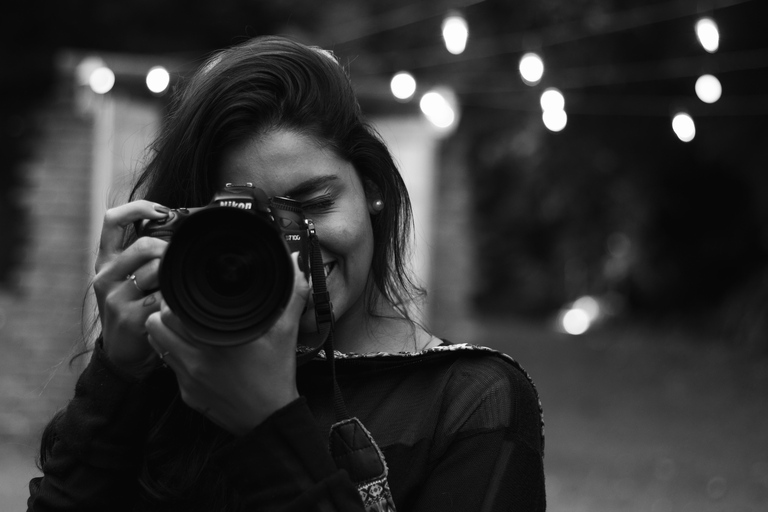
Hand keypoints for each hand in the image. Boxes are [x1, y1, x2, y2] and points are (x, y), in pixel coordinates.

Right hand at [93, 200, 170, 375]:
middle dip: (169, 249)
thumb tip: (177, 229)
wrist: (122, 353)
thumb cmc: (133, 309)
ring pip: (155, 271)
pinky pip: (163, 299)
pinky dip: (175, 299)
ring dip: (173, 276)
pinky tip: (178, 305)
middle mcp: (106, 276)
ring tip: (179, 286)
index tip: (161, 210)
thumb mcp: (128, 280)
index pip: (112, 221)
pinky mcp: (129, 318)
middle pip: (144, 246)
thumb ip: (143, 257)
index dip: (137, 209)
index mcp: (106, 261)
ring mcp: (115, 298)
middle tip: (182, 259)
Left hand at [145, 253, 309, 434]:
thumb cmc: (277, 375)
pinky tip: (193, 352)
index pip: (172, 310)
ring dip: (165, 333)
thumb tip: (297, 264)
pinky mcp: (186, 394)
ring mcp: (187, 379)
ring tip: (183, 328)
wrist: (270, 418)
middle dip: (168, 313)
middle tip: (185, 310)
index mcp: (217, 340)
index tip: (189, 296)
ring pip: (156, 344)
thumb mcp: (287, 332)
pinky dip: (175, 356)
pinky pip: (168, 367)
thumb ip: (292, 294)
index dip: (177, 299)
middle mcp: (196, 359)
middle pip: (156, 324)